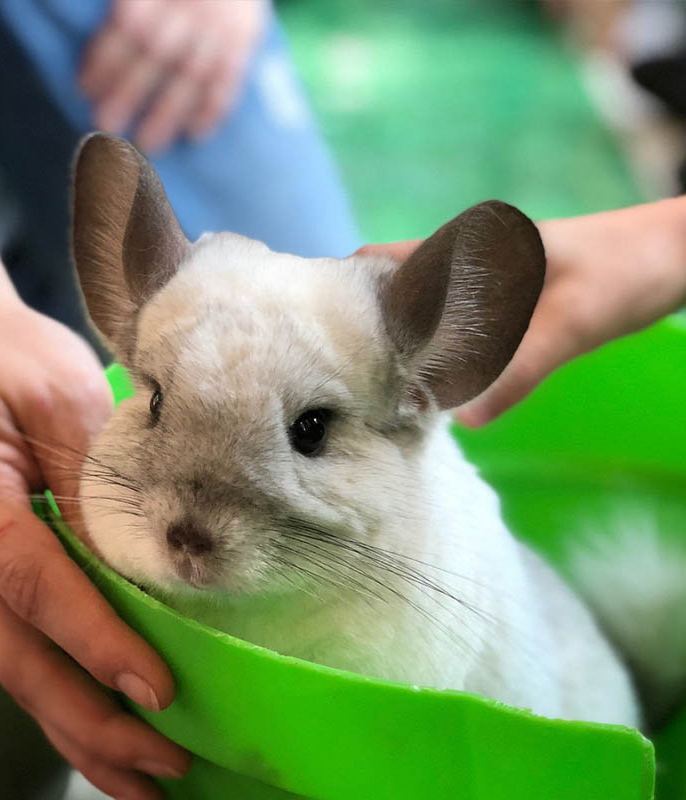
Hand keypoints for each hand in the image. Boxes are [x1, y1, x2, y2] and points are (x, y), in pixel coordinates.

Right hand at [0, 297, 190, 799]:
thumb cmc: (15, 363)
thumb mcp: (63, 399)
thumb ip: (98, 479)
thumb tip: (151, 561)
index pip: (33, 581)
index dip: (93, 637)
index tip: (155, 685)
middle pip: (17, 653)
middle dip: (89, 716)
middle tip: (162, 761)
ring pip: (18, 668)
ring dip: (79, 728)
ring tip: (143, 780)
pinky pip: (26, 649)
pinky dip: (68, 696)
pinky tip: (110, 733)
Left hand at [80, 0, 265, 151]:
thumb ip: (130, 8)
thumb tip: (100, 28)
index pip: (129, 27)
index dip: (106, 60)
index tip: (85, 90)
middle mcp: (194, 3)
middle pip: (156, 54)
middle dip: (128, 93)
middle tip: (105, 125)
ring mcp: (222, 23)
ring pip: (192, 74)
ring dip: (168, 115)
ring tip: (148, 144)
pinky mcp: (247, 36)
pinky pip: (229, 78)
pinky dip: (211, 110)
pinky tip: (194, 136)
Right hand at [356, 197, 685, 425]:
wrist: (675, 256)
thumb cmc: (627, 272)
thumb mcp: (575, 321)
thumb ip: (520, 366)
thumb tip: (463, 418)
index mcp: (467, 248)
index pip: (379, 262)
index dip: (343, 296)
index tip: (321, 343)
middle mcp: (463, 263)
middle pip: (390, 294)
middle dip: (365, 333)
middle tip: (345, 385)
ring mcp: (479, 285)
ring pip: (419, 314)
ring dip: (399, 348)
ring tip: (377, 396)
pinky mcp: (499, 307)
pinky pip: (449, 331)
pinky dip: (433, 357)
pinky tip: (429, 391)